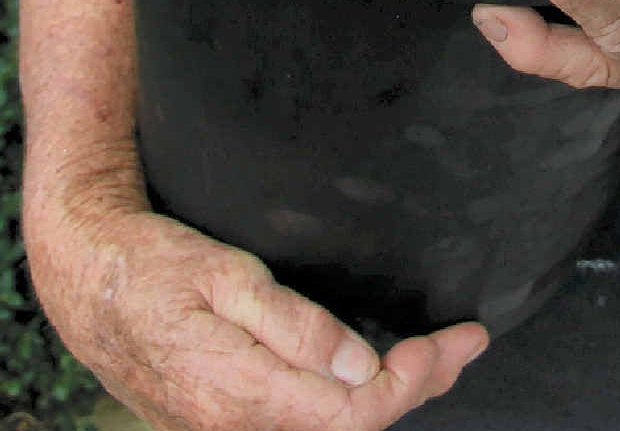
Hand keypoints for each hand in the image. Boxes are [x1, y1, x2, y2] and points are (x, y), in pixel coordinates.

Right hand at [29, 199, 487, 430]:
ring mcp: (233, 428)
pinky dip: (352, 400)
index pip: (357, 411)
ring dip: (391, 395)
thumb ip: (294, 326)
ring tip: (438, 357)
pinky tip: (375, 373)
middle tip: (468, 345)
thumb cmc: (154, 267)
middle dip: (419, 386)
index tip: (453, 338)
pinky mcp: (228, 417)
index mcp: (246, 394)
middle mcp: (242, 426)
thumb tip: (361, 365)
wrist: (89, 285)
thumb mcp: (225, 276)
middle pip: (353, 426)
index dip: (414, 380)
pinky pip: (305, 422)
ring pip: (331, 428)